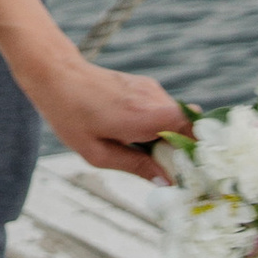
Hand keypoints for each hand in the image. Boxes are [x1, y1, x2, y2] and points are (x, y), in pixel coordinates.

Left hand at [30, 33, 182, 182]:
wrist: (58, 75)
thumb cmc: (71, 115)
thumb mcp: (96, 153)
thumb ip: (135, 166)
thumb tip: (166, 181)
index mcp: (140, 116)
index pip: (189, 122)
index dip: (200, 143)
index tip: (196, 167)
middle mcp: (152, 98)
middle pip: (187, 126)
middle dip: (185, 150)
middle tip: (170, 172)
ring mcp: (151, 89)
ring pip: (176, 120)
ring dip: (169, 138)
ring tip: (146, 155)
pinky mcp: (147, 85)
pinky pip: (164, 110)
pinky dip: (159, 126)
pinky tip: (136, 136)